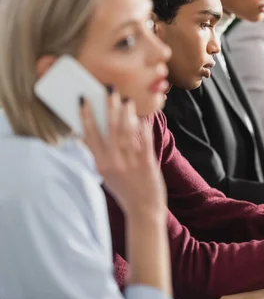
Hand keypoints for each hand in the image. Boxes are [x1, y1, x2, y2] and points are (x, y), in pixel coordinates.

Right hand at [80, 89, 165, 218]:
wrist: (143, 210)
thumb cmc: (125, 191)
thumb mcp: (107, 175)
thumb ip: (101, 155)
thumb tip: (94, 134)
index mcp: (100, 164)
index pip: (89, 135)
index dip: (85, 116)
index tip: (83, 100)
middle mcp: (113, 162)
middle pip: (107, 128)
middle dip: (107, 106)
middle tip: (108, 88)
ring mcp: (129, 162)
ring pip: (125, 131)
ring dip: (125, 112)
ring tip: (126, 98)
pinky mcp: (146, 163)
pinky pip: (144, 141)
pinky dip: (142, 128)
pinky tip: (142, 117)